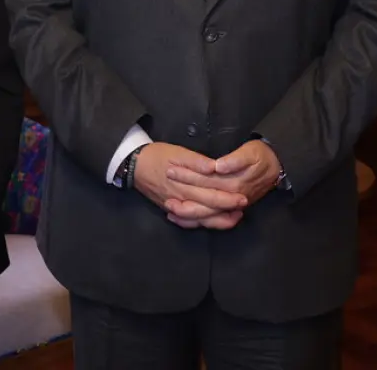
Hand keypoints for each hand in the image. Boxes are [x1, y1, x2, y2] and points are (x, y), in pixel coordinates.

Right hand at [132, 143, 246, 229]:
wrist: (133, 165)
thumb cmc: (158, 155)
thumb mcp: (177, 152)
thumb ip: (196, 161)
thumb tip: (213, 168)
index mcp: (184, 184)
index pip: (210, 195)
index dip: (227, 198)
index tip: (243, 198)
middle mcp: (180, 199)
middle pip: (207, 209)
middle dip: (227, 210)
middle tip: (243, 207)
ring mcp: (175, 206)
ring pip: (198, 219)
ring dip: (217, 220)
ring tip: (233, 218)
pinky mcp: (170, 208)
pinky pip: (186, 221)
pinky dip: (199, 223)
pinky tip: (210, 222)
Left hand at [166, 139, 281, 214]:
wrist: (277, 167)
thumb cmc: (262, 156)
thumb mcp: (251, 152)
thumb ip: (235, 160)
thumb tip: (218, 166)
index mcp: (233, 183)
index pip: (205, 181)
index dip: (187, 176)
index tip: (169, 169)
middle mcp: (231, 198)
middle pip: (202, 200)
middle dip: (182, 195)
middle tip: (163, 192)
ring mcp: (230, 206)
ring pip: (205, 215)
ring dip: (186, 212)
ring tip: (168, 206)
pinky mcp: (228, 208)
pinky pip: (210, 220)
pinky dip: (194, 221)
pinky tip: (180, 218)